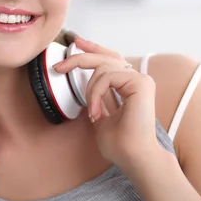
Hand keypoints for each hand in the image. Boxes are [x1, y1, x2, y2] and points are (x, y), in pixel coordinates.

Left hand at [53, 37, 161, 166]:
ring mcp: (140, 79)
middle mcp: (137, 79)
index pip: (111, 59)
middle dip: (80, 57)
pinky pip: (107, 77)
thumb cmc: (120, 143)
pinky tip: (97, 111)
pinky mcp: (141, 83)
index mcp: (129, 85)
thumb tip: (84, 83)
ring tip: (93, 112)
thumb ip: (96, 97)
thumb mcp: (100, 114)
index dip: (94, 49)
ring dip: (90, 90)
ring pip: (103, 68)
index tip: (77, 43)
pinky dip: (96, 93)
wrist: (133, 157)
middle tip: (60, 66)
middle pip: (106, 57)